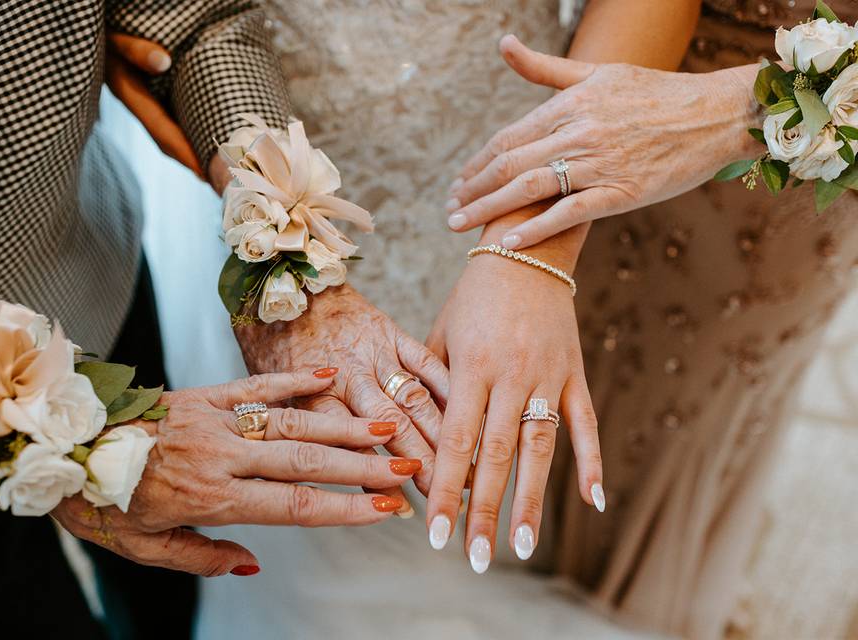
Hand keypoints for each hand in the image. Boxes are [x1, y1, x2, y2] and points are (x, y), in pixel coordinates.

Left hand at [53, 369, 420, 575]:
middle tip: (406, 465)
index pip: (294, 505)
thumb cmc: (101, 501)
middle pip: (306, 459)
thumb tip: (255, 564)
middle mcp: (222, 455)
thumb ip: (203, 556)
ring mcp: (216, 419)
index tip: (386, 509)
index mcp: (211, 498)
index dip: (344, 508)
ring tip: (385, 425)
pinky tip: (330, 375)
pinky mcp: (205, 394)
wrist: (58, 442)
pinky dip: (296, 380)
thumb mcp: (145, 548)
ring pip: (291, 420)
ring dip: (342, 423)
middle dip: (361, 465)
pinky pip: (258, 386)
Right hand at [105, 32, 204, 179]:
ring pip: (168, 133)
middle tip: (219, 181)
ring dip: (191, 151)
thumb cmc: (107, 35)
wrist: (93, 35)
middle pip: (166, 141)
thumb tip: (163, 62)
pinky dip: (187, 133)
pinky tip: (205, 140)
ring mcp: (143, 102)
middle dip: (191, 161)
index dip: (184, 153)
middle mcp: (137, 103)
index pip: (162, 131)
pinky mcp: (149, 96)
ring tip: (217, 168)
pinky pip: (170, 120)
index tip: (204, 173)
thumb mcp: (117, 39)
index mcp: (129, 94)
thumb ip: (135, 50)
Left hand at [235, 285, 449, 496]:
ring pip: (412, 398)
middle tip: (448, 496)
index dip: (375, 477)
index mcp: (313, 398)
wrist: (283, 293)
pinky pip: (425, 361)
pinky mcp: (390, 333)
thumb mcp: (274, 399)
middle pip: (389, 426)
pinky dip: (448, 388)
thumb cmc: (275, 352)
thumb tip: (322, 492)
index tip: (401, 507)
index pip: (348, 445)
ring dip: (442, 433)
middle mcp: (347, 378)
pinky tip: (470, 411)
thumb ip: (299, 439)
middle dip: (422, 463)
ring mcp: (372, 354)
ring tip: (467, 463)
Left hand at [424, 211, 601, 571]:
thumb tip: (410, 439)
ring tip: (524, 547)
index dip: (446, 490)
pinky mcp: (574, 372)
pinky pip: (585, 423)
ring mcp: (547, 375)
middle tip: (475, 558)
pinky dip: (592, 461)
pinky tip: (593, 502)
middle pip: (496, 455)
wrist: (526, 248)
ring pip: (540, 448)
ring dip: (532, 500)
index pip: (455, 442)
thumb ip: (429, 385)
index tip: (436, 534)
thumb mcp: (440, 333)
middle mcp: (511, 375)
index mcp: (471, 367)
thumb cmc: (472, 295)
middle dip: (484, 510)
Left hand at [446, 35, 760, 247]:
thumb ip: (546, 68)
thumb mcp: (598, 72)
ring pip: (532, 187)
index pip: (509, 138)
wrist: (717, 113)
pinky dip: (539, 225)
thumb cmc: (655, 92)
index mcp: (570, 104)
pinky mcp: (623, 190)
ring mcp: (600, 162)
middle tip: (449, 211)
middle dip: (474, 190)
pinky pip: (572, 211)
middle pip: (511, 164)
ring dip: (491, 209)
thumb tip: (504, 44)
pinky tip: (511, 239)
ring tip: (462, 227)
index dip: (477, 164)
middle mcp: (579, 131)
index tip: (457, 184)